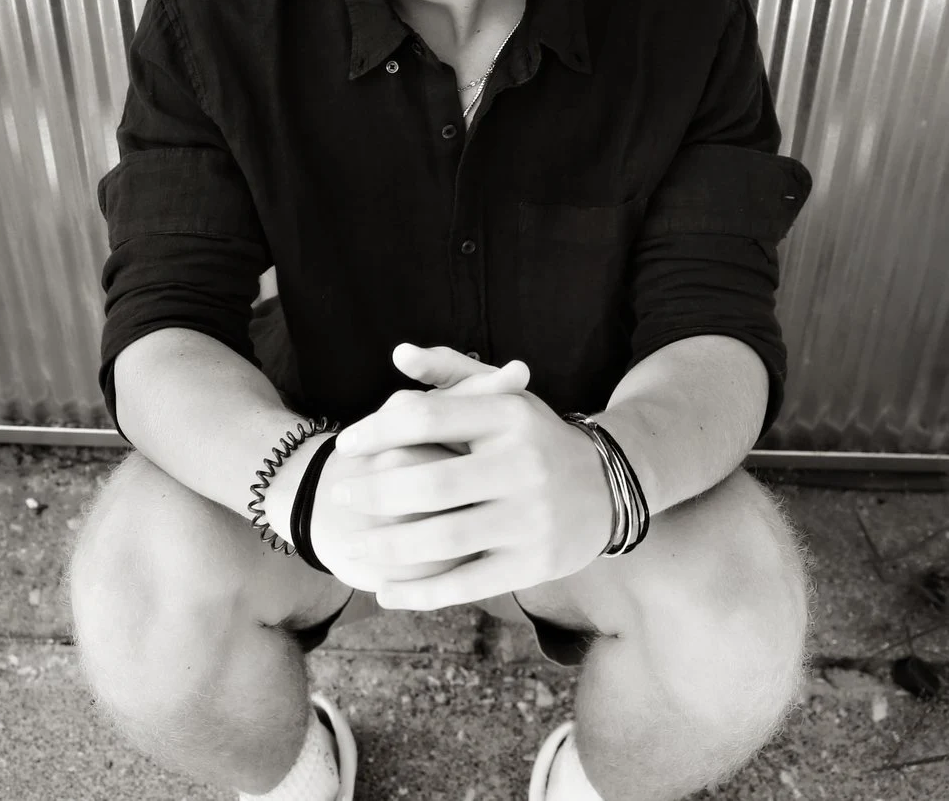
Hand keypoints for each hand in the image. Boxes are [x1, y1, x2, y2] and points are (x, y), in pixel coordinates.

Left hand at [300, 346, 530, 592]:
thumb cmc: (534, 439)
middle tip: (340, 496)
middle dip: (373, 493)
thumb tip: (398, 354)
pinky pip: (466, 584)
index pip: (427, 416)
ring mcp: (532, 519)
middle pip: (429, 483)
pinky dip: (420, 593)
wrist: (608, 488)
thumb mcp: (503, 396)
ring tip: (352, 545)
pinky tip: (385, 592)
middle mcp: (524, 466)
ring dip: (387, 546)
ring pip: (443, 539)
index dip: (376, 430)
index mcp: (510, 416)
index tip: (345, 445)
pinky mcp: (534, 564)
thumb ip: (450, 370)